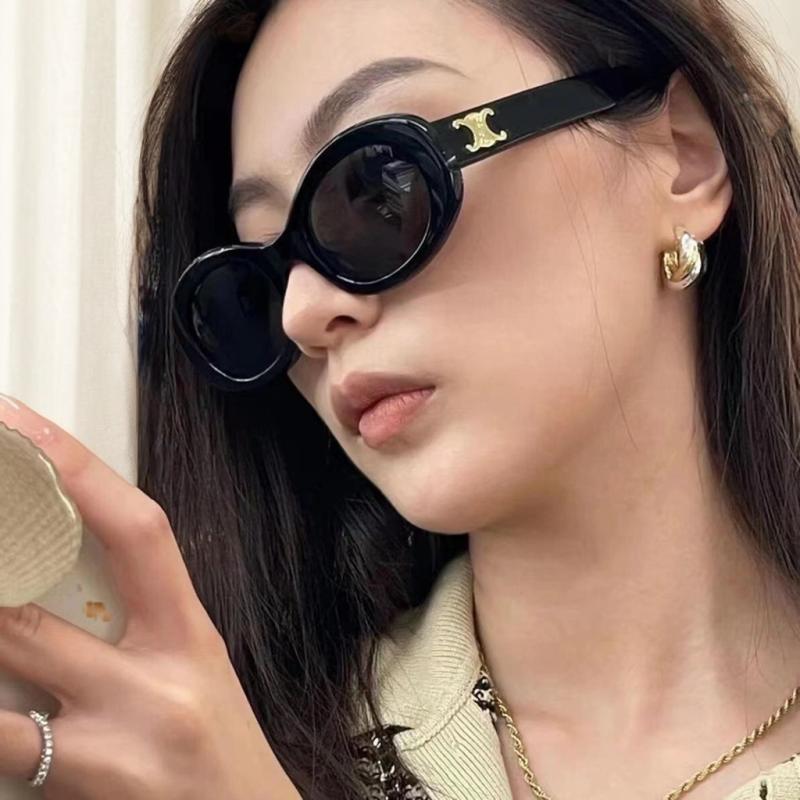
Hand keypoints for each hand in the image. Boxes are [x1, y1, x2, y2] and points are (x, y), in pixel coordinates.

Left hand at [0, 396, 300, 799]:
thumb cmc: (222, 756)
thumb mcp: (194, 673)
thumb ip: (137, 625)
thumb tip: (55, 580)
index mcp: (188, 636)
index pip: (138, 530)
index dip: (77, 470)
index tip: (22, 426)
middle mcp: (152, 683)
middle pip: (31, 614)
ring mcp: (108, 747)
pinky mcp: (74, 795)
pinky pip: (4, 753)